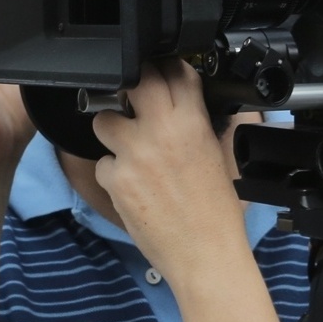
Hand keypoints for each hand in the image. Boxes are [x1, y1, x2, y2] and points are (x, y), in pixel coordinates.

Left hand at [91, 61, 249, 290]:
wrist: (205, 254)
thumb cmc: (218, 212)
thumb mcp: (220, 155)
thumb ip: (201, 123)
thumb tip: (190, 103)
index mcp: (192, 123)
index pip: (173, 71)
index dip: (164, 66)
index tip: (160, 70)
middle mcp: (160, 132)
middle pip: (134, 81)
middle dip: (132, 86)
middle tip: (134, 97)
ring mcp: (133, 155)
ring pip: (104, 119)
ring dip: (113, 128)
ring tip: (128, 146)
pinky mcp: (115, 180)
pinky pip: (102, 162)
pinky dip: (112, 171)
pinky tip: (131, 185)